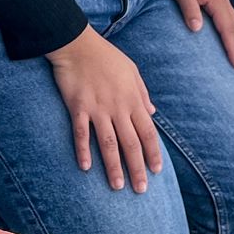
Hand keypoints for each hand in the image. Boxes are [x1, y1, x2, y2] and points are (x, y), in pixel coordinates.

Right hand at [45, 26, 160, 192]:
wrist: (76, 43)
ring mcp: (97, 108)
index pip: (148, 132)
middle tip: (140, 190)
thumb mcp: (131, 70)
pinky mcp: (78, 107)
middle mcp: (118, 107)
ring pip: (109, 143)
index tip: (156, 171)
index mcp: (132, 99)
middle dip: (137, 168)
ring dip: (114, 166)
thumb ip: (143, 93)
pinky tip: (85, 167)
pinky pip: (81, 133)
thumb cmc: (105, 56)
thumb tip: (152, 112)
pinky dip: (83, 150)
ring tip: (118, 186)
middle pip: (131, 143)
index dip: (153, 153)